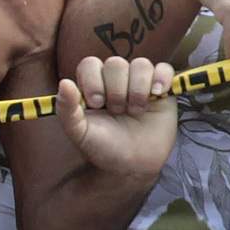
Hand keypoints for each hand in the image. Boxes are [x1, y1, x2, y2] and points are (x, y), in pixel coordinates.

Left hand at [54, 56, 178, 176]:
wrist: (134, 165)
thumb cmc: (104, 148)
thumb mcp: (80, 133)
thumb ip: (67, 110)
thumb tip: (64, 83)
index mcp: (93, 85)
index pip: (90, 64)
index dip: (93, 80)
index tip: (97, 104)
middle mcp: (116, 79)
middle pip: (116, 63)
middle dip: (117, 90)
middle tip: (118, 111)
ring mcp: (140, 82)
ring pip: (141, 64)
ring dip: (138, 89)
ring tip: (136, 111)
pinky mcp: (163, 88)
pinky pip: (165, 68)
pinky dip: (162, 78)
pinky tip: (157, 95)